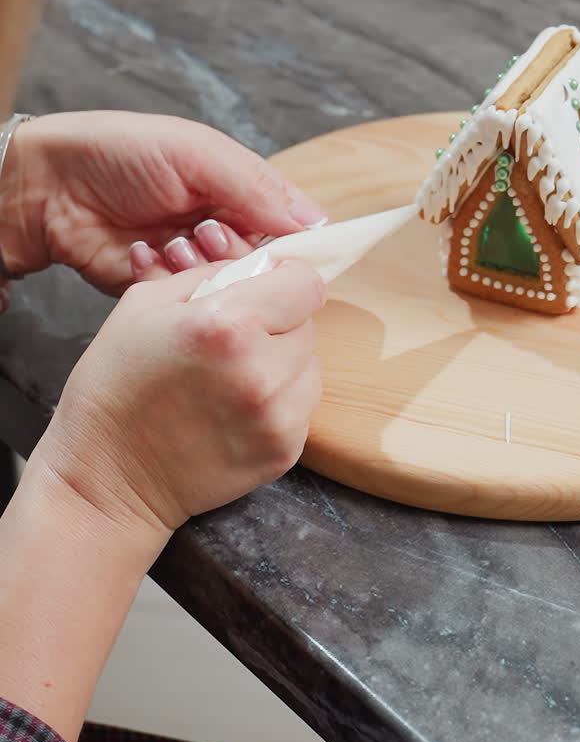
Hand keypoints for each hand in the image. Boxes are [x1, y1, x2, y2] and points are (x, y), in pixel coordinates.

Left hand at [0, 112, 325, 294]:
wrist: (50, 185)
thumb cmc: (121, 152)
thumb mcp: (197, 155)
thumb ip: (256, 188)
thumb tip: (315, 222)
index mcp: (240, 190)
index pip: (291, 226)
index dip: (294, 243)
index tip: (292, 254)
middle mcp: (224, 229)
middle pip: (262, 264)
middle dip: (237, 253)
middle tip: (205, 233)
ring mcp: (193, 263)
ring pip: (226, 289)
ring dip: (200, 269)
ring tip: (171, 243)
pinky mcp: (162, 292)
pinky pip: (185, 304)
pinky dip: (167, 284)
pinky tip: (144, 256)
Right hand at [35, 258, 324, 533]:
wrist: (107, 477)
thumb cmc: (116, 384)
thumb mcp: (145, 303)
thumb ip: (211, 274)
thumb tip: (259, 263)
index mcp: (227, 324)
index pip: (305, 283)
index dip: (286, 278)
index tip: (267, 287)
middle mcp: (262, 371)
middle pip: (308, 323)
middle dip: (278, 321)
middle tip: (235, 336)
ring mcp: (277, 417)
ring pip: (310, 364)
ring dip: (283, 361)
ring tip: (235, 373)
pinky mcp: (284, 452)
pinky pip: (302, 405)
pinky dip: (280, 399)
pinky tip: (237, 406)